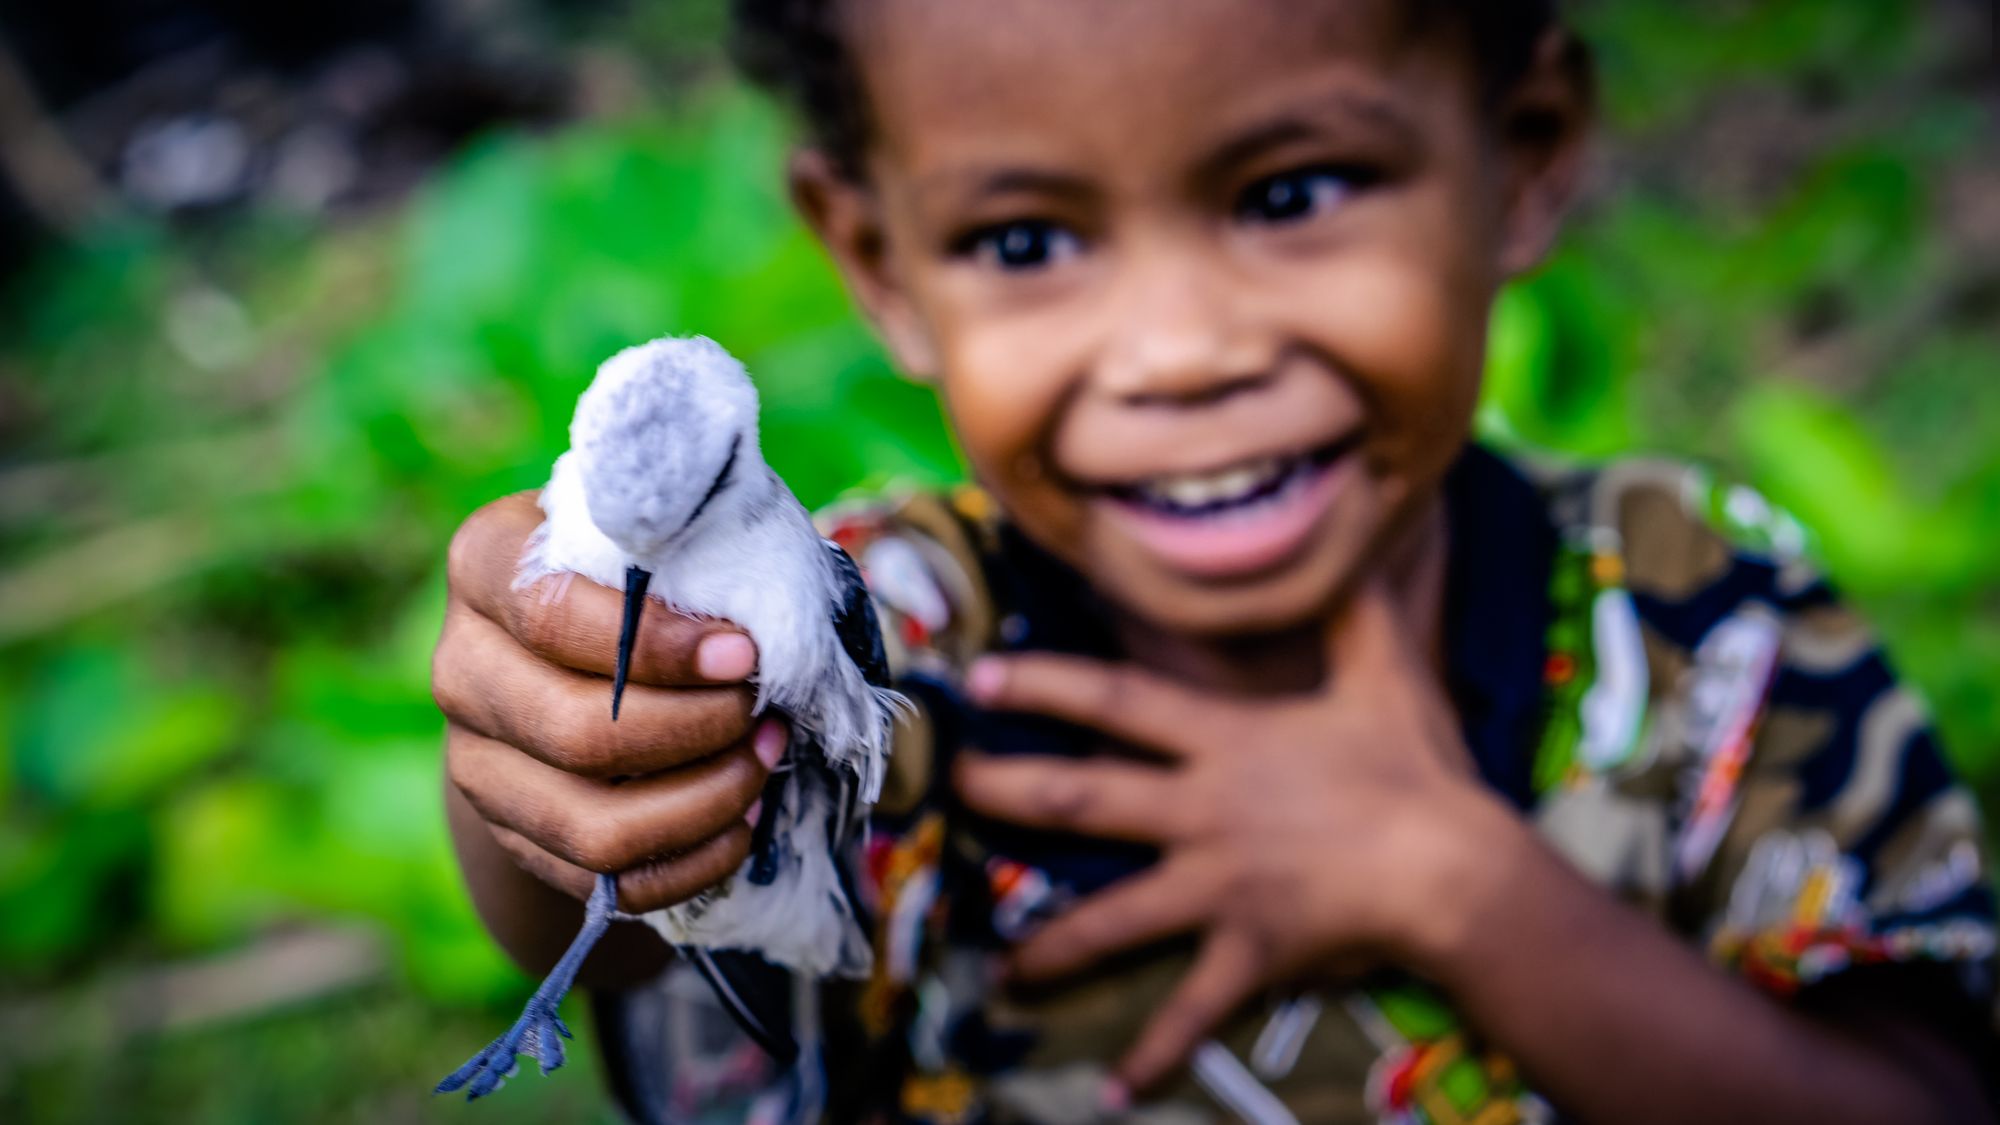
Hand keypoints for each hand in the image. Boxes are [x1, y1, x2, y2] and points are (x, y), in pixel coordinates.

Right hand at [434, 492, 782, 913]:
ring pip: (592, 825)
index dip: (657, 644)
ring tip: (763, 762)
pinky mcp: (512, 835)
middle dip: (696, 730)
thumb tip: (757, 618)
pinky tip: (741, 821)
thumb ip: (688, 550)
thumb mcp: (654, 533)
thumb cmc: (642, 573)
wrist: (572, 651)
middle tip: (763, 711)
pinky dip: (690, 861)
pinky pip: (605, 881)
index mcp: (486, 564)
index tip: (744, 655)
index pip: (551, 613)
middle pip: (576, 731)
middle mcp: (461, 667)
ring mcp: (477, 761)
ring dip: (702, 803)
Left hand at [955, 577, 1521, 1094]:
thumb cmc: (1419, 770)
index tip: (981, 677)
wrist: (1457, 869)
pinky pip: (1193, 1008)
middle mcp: (1202, 811)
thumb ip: (1355, 611)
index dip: (1044, 685)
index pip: (1115, 702)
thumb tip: (1349, 545)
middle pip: (1082, 798)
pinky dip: (1156, 1052)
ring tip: (1001, 968)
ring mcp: (1218, 886)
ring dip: (1053, 945)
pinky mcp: (1247, 950)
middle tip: (951, 790)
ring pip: (1114, 915)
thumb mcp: (1386, 674)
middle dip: (1007, 793)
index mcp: (1224, 742)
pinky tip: (1115, 1089)